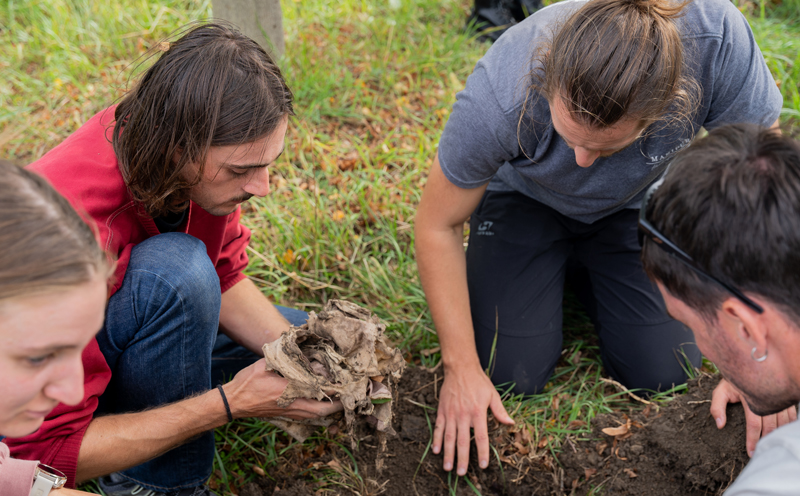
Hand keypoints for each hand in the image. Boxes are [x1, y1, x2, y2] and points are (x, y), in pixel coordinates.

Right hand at [222, 358, 341, 419]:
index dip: (334, 387)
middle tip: (349, 392)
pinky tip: (323, 400)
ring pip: (318, 415)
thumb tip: (306, 352)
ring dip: (330, 408)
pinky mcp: (288, 415)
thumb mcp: (268, 364)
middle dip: (338, 403)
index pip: (318, 392)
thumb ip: (287, 358)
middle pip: (323, 410)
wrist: (234, 402)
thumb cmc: (249, 382)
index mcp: (289, 391)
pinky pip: (310, 415)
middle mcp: (293, 405)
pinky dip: (320, 409)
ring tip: (340, 396)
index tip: (346, 381)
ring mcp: (291, 413)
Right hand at [433, 365, 513, 474]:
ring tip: (447, 467)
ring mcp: (451, 413)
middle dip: (462, 458)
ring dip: (448, 453)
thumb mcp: (492, 394)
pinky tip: (436, 450)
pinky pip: (439, 427)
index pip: (480, 437)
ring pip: (449, 437)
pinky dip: (437, 439)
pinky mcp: (442, 410)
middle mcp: (463, 415)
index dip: (482, 452)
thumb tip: (511, 423)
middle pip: (462, 441)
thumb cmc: (478, 381)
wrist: (460, 368)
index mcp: (478, 412)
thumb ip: (500, 410)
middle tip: (461, 473)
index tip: (483, 465)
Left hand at [710, 378, 796, 456]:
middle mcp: (767, 398)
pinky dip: (788, 425)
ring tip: (773, 445)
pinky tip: (783, 433)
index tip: (751, 452)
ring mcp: (779, 398)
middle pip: (771, 425)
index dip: (753, 439)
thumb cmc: (733, 381)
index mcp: (751, 398)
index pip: (754, 424)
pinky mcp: (786, 398)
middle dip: (766, 440)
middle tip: (763, 453)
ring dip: (778, 434)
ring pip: (784, 422)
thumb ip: (717, 408)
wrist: (747, 364)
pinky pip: (792, 415)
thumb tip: (720, 425)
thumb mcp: (720, 391)